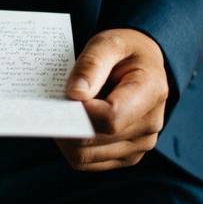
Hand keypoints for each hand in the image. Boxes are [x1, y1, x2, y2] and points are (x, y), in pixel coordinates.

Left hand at [56, 29, 168, 171]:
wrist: (142, 64)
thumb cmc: (124, 51)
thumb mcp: (108, 42)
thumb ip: (91, 64)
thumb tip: (75, 94)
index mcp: (151, 91)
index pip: (110, 118)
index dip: (81, 111)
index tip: (67, 95)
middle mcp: (150, 124)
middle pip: (94, 139)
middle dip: (66, 123)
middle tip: (51, 105)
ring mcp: (140, 144)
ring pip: (86, 155)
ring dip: (65, 137)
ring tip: (61, 112)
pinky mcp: (126, 156)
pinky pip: (87, 162)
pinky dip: (70, 146)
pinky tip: (69, 125)